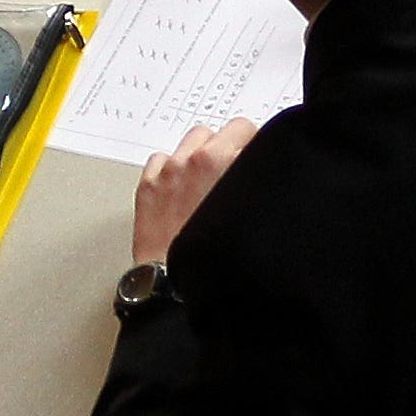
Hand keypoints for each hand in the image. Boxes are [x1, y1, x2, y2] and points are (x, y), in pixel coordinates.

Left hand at [129, 116, 257, 265]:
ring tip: (213, 177)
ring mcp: (165, 171)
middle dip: (233, 146)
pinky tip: (184, 187)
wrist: (177, 286)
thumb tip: (268, 172)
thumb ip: (258, 184)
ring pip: (191, 141)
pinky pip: (162, 160)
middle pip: (221, 131)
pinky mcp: (148, 186)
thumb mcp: (254, 214)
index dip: (258, 145)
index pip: (247, 129)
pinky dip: (173, 168)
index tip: (260, 157)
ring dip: (203, 152)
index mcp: (219, 161)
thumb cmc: (217, 259)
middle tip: (239, 169)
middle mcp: (190, 160)